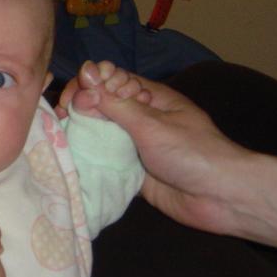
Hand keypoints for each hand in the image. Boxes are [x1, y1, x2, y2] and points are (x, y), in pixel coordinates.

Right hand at [60, 64, 276, 249]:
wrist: (219, 198)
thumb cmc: (191, 152)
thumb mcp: (151, 123)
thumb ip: (115, 104)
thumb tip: (85, 79)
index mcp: (149, 97)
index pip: (110, 80)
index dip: (88, 84)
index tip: (73, 98)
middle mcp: (138, 117)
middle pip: (99, 104)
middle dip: (78, 107)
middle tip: (62, 119)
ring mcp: (132, 144)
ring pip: (97, 131)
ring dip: (78, 131)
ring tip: (58, 136)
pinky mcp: (128, 170)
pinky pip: (102, 158)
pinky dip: (85, 156)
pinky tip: (66, 156)